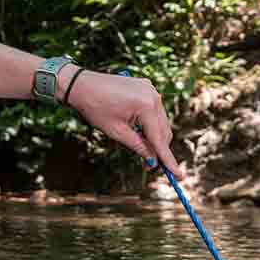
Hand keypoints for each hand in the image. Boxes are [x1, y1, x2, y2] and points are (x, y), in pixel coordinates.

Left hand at [65, 68, 180, 177]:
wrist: (80, 84)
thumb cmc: (94, 107)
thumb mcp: (115, 131)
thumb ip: (137, 146)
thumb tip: (153, 159)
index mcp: (146, 106)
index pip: (159, 138)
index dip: (168, 159)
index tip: (179, 176)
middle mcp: (153, 96)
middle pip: (163, 130)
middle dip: (158, 149)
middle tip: (148, 165)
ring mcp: (150, 90)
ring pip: (160, 121)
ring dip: (154, 136)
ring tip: (142, 150)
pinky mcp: (146, 87)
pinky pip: (154, 110)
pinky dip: (150, 123)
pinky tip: (140, 132)